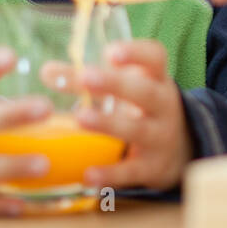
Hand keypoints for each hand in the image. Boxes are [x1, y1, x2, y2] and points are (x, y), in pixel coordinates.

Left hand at [45, 40, 193, 192]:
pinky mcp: (153, 167)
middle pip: (145, 92)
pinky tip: (88, 175)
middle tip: (87, 76)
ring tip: (80, 117)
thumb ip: (85, 79)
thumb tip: (46, 72)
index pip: (155, 58)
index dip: (135, 53)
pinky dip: (111, 174)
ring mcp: (161, 137)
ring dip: (109, 123)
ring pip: (138, 130)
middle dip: (116, 84)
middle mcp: (163, 106)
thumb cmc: (141, 110)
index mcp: (156, 79)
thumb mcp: (123, 90)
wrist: (180, 151)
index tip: (110, 52)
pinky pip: (132, 171)